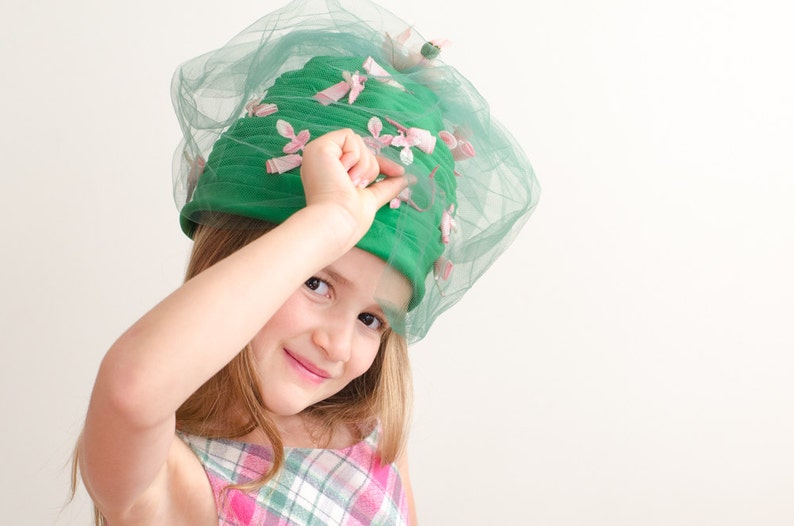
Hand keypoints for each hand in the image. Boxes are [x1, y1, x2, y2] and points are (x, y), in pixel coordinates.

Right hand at [300, 129, 407, 244]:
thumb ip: (388, 185)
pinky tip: (341, 172)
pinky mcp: (318, 146)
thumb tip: (410, 178)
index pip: (361, 160)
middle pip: (362, 149)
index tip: (399, 172)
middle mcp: (323, 163)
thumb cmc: (350, 217)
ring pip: (358, 142)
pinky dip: (353, 157)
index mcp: (331, 174)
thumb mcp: (373, 197)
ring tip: (348, 182)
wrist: (338, 220)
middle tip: (356, 186)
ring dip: (362, 166)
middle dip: (369, 168)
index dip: (381, 164)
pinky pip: (349, 137)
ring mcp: (318, 154)